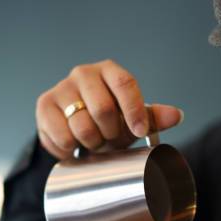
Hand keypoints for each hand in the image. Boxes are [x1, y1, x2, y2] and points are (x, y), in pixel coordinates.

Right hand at [36, 59, 183, 158]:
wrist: (74, 126)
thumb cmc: (108, 120)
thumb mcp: (132, 119)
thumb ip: (152, 117)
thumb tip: (176, 115)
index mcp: (109, 71)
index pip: (125, 84)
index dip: (134, 110)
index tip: (139, 132)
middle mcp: (83, 73)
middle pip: (103, 109)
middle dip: (110, 134)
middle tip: (110, 139)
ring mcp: (61, 88)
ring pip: (81, 126)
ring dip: (91, 143)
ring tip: (93, 142)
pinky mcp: (44, 105)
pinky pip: (61, 137)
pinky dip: (70, 148)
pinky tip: (74, 145)